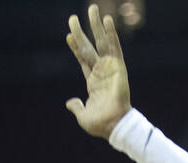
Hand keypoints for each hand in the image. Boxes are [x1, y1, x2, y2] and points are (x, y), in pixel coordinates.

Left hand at [65, 5, 131, 138]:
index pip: (83, 60)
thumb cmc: (100, 124)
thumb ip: (76, 107)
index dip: (76, 48)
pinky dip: (111, 33)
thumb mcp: (83, 116)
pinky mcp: (119, 67)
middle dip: (82, 32)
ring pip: (101, 42)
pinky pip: (114, 47)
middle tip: (73, 18)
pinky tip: (107, 20)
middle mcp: (101, 72)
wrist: (113, 125)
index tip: (69, 35)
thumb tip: (70, 102)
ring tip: (92, 9)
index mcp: (93, 82)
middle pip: (90, 47)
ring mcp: (110, 68)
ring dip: (96, 26)